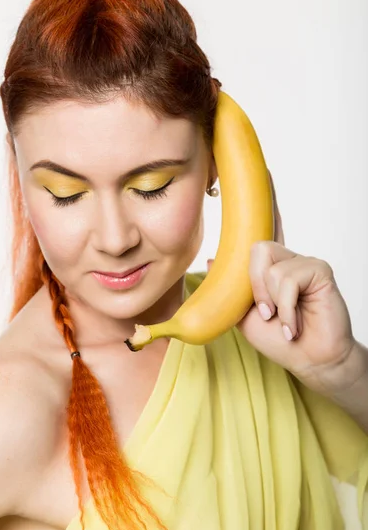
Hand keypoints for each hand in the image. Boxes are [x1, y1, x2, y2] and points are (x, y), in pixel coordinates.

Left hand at [207, 171, 357, 394]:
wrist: (309, 360)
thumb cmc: (279, 338)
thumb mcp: (243, 315)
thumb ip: (230, 289)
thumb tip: (210, 261)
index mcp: (271, 265)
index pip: (265, 225)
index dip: (264, 197)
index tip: (262, 170)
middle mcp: (288, 256)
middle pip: (254, 247)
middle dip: (254, 285)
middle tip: (264, 312)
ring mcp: (304, 261)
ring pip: (266, 262)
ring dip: (268, 299)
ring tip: (282, 318)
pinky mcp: (319, 269)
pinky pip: (285, 278)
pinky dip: (284, 307)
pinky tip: (294, 321)